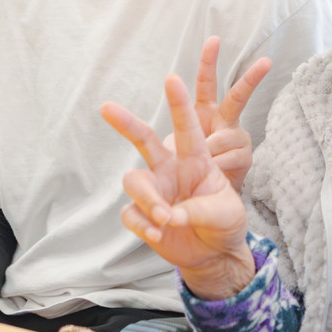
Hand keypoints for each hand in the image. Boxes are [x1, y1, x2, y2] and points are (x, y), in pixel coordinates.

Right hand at [101, 74, 254, 300]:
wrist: (215, 253)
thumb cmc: (225, 221)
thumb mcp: (225, 212)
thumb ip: (200, 209)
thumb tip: (170, 215)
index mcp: (196, 159)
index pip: (186, 128)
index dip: (179, 104)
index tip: (172, 78)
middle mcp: (171, 169)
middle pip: (144, 140)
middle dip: (126, 123)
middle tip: (106, 107)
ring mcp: (155, 191)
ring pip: (134, 181)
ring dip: (147, 198)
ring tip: (166, 218)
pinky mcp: (142, 215)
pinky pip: (131, 213)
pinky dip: (142, 224)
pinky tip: (159, 234)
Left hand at [187, 36, 270, 191]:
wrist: (206, 194)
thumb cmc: (187, 165)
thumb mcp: (173, 148)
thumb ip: (173, 141)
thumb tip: (186, 145)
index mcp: (204, 111)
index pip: (206, 82)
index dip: (208, 61)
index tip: (214, 39)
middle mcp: (224, 120)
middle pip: (238, 97)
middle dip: (252, 78)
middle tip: (266, 62)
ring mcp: (237, 138)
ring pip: (228, 138)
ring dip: (210, 154)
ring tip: (202, 164)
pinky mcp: (245, 157)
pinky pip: (230, 160)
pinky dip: (218, 167)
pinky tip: (214, 173)